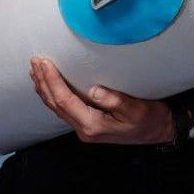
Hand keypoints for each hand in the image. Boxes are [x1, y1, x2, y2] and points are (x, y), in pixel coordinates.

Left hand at [29, 56, 176, 144]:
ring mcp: (84, 129)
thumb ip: (115, 100)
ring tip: (35, 70)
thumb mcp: (137, 108)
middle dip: (43, 82)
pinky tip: (48, 86)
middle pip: (55, 105)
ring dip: (44, 88)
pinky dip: (52, 95)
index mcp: (93, 125)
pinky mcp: (87, 125)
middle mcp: (84, 129)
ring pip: (56, 108)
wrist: (158, 132)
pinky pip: (63, 109)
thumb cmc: (150, 119)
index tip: (44, 63)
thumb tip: (93, 89)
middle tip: (35, 61)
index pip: (65, 101)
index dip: (52, 81)